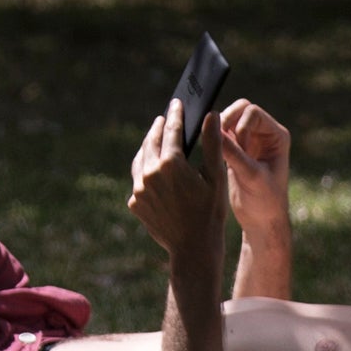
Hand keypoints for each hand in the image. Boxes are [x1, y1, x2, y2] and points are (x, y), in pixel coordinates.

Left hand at [127, 102, 228, 262]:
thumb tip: (211, 114)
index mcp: (171, 164)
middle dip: (158, 127)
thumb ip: (212, 143)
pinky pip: (138, 179)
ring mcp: (139, 189)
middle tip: (164, 118)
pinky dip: (145, 170)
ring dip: (148, 146)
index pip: (171, 130)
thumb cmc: (210, 211)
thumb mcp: (215, 176)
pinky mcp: (135, 202)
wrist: (193, 247)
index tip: (177, 102)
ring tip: (156, 139)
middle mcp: (150, 174)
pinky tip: (153, 168)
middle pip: (151, 141)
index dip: (175, 114)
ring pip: (141, 159)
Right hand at [218, 101, 291, 228]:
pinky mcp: (235, 150)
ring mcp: (249, 141)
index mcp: (276, 136)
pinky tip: (211, 154)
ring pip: (228, 120)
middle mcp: (264, 134)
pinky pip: (221, 134)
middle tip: (219, 141)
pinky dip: (214, 140)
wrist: (261, 221)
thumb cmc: (265, 202)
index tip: (237, 147)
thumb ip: (235, 154)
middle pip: (240, 109)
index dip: (240, 125)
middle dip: (227, 121)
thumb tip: (215, 132)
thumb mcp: (251, 177)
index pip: (253, 113)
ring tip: (215, 150)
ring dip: (218, 130)